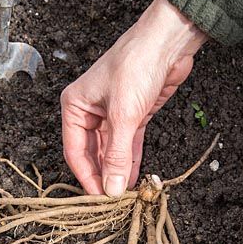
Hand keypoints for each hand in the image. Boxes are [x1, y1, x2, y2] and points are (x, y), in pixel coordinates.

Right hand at [61, 0, 207, 195]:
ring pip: (110, 151)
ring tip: (125, 193)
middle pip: (92, 154)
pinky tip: (134, 177)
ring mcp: (112, 114)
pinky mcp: (134, 116)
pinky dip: (131, 161)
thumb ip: (117, 154)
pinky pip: (128, 145)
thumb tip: (111, 187)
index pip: (75, 151)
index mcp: (75, 106)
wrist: (167, 43)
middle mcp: (90, 111)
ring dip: (117, 171)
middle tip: (113, 200)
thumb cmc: (137, 64)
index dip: (86, 176)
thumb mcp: (124, 115)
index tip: (98, 198)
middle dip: (103, 176)